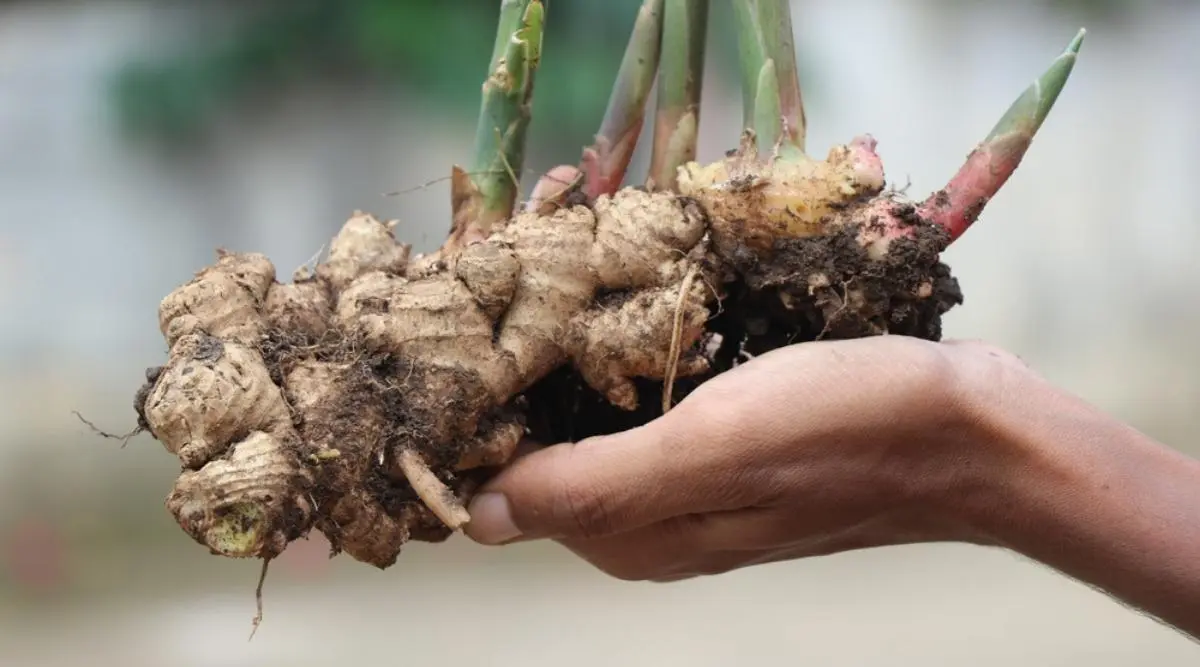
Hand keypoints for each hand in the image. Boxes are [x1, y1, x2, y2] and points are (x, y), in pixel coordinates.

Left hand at [463, 336, 1024, 580]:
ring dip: (568, 363)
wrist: (972, 431)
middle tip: (511, 291)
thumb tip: (478, 518)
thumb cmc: (846, 430)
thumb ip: (597, 486)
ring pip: (597, 425)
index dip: (481, 419)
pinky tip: (632, 316)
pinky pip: (651, 407)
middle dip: (519, 380)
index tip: (465, 337)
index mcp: (634, 534)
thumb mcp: (713, 450)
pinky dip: (626, 364)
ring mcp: (696, 485)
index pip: (514, 487)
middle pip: (551, 455)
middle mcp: (655, 519)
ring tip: (555, 287)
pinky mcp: (732, 448)